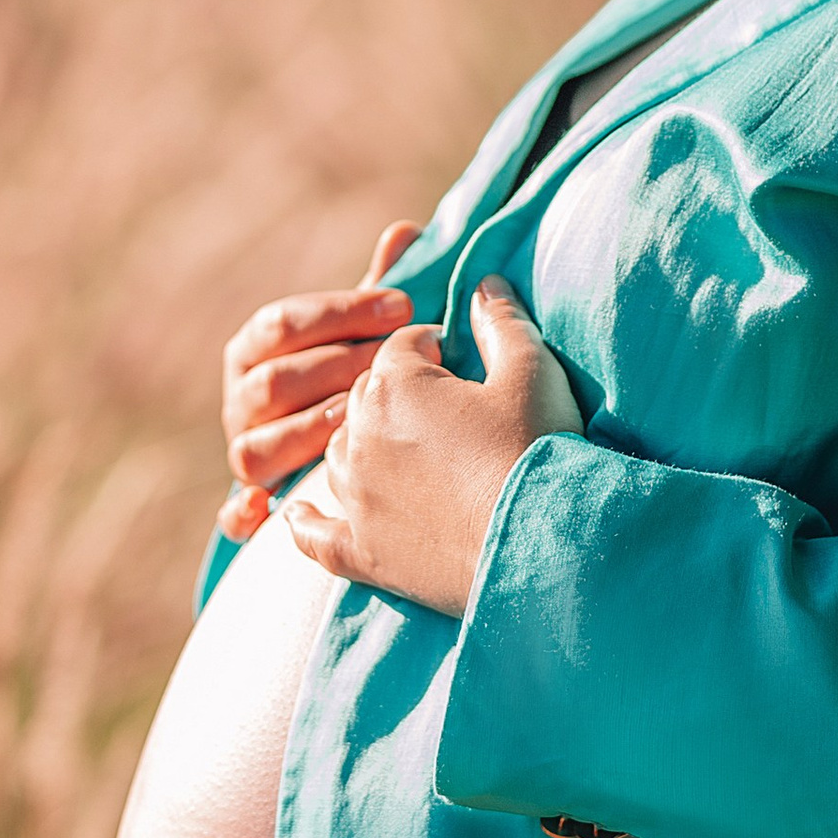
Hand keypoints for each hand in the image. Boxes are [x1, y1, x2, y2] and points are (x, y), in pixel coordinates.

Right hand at [216, 219, 422, 542]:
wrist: (348, 451)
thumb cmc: (356, 376)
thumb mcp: (364, 334)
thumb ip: (378, 290)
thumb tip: (406, 230)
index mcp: (255, 348)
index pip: (283, 323)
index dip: (343, 312)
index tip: (405, 306)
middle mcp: (240, 400)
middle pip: (272, 384)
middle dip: (335, 371)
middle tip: (396, 366)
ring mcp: (242, 452)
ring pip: (256, 447)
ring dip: (309, 433)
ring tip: (363, 421)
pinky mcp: (249, 504)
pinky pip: (236, 515)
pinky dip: (247, 514)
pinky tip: (271, 508)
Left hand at [280, 278, 582, 614]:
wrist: (542, 544)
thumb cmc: (537, 450)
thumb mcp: (531, 372)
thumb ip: (501, 323)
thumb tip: (485, 285)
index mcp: (394, 384)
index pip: (403, 347)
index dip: (436, 349)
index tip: (465, 364)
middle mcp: (359, 436)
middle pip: (364, 396)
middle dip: (398, 394)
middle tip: (446, 409)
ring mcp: (355, 498)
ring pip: (337, 454)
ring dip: (360, 445)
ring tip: (396, 450)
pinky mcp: (361, 552)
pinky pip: (315, 534)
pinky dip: (304, 522)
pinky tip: (294, 514)